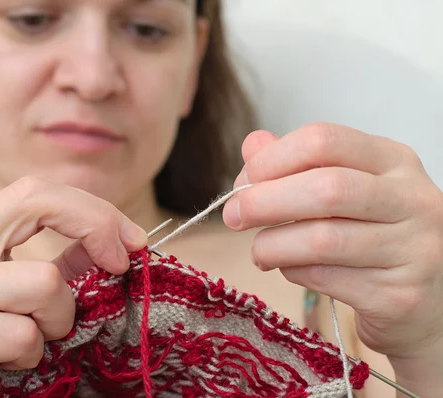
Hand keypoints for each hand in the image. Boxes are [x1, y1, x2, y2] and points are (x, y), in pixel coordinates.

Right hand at [0, 176, 147, 395]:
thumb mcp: (26, 286)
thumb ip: (67, 259)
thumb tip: (121, 240)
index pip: (36, 191)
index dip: (93, 210)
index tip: (131, 241)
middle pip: (37, 203)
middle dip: (93, 230)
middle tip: (118, 266)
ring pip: (44, 282)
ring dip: (57, 319)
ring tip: (33, 335)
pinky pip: (23, 334)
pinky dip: (32, 353)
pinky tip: (9, 360)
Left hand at [222, 123, 442, 383]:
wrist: (429, 300)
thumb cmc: (377, 237)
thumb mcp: (347, 190)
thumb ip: (298, 165)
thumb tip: (253, 145)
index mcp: (394, 161)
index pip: (325, 140)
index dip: (272, 159)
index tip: (245, 180)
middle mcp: (412, 200)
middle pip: (324, 188)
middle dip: (263, 201)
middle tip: (233, 215)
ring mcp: (413, 250)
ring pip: (322, 239)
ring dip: (272, 244)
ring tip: (259, 250)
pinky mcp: (399, 296)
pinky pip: (325, 278)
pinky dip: (292, 271)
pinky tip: (288, 268)